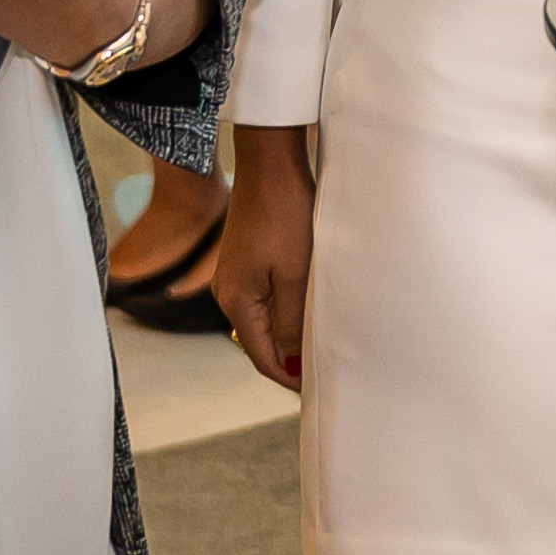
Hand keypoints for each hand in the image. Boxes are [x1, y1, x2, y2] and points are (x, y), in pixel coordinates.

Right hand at [219, 125, 315, 389]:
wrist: (270, 164)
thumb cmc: (285, 215)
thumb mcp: (294, 274)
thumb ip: (292, 321)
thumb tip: (291, 361)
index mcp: (236, 302)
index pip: (263, 358)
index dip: (290, 378)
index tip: (318, 390)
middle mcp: (229, 294)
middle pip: (261, 343)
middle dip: (290, 360)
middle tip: (326, 372)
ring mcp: (236, 277)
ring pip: (265, 321)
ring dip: (290, 335)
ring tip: (322, 345)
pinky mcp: (247, 261)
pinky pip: (266, 299)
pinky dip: (286, 312)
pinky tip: (309, 311)